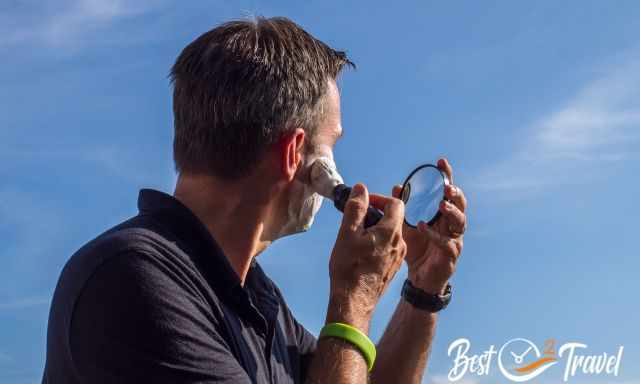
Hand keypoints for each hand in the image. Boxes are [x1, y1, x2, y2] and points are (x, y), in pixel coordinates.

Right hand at [328, 183, 406, 332]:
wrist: (354, 302)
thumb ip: (356, 208)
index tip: (363, 203)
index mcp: (391, 232)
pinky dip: (377, 242)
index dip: (379, 198)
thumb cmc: (350, 267)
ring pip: (390, 234)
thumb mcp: (348, 232)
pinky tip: (361, 252)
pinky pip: (388, 247)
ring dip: (375, 229)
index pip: (396, 203)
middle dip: (375, 214)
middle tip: (355, 220)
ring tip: (355, 237)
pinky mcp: (393, 268)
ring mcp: (398, 257)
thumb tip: (361, 188)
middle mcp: (399, 243)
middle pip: (393, 218)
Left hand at [392, 158, 466, 294]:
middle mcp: (452, 225)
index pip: (447, 191)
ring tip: (441, 205)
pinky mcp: (451, 255)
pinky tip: (422, 227)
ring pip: (460, 222)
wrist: (420, 278)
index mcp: (443, 215)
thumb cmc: (417, 249)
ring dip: (451, 212)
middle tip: (447, 187)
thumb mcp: (407, 225)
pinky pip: (446, 243)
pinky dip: (434, 235)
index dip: (447, 176)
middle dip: (455, 193)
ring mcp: (455, 240)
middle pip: (460, 204)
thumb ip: (404, 207)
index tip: (441, 162)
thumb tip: (396, 187)